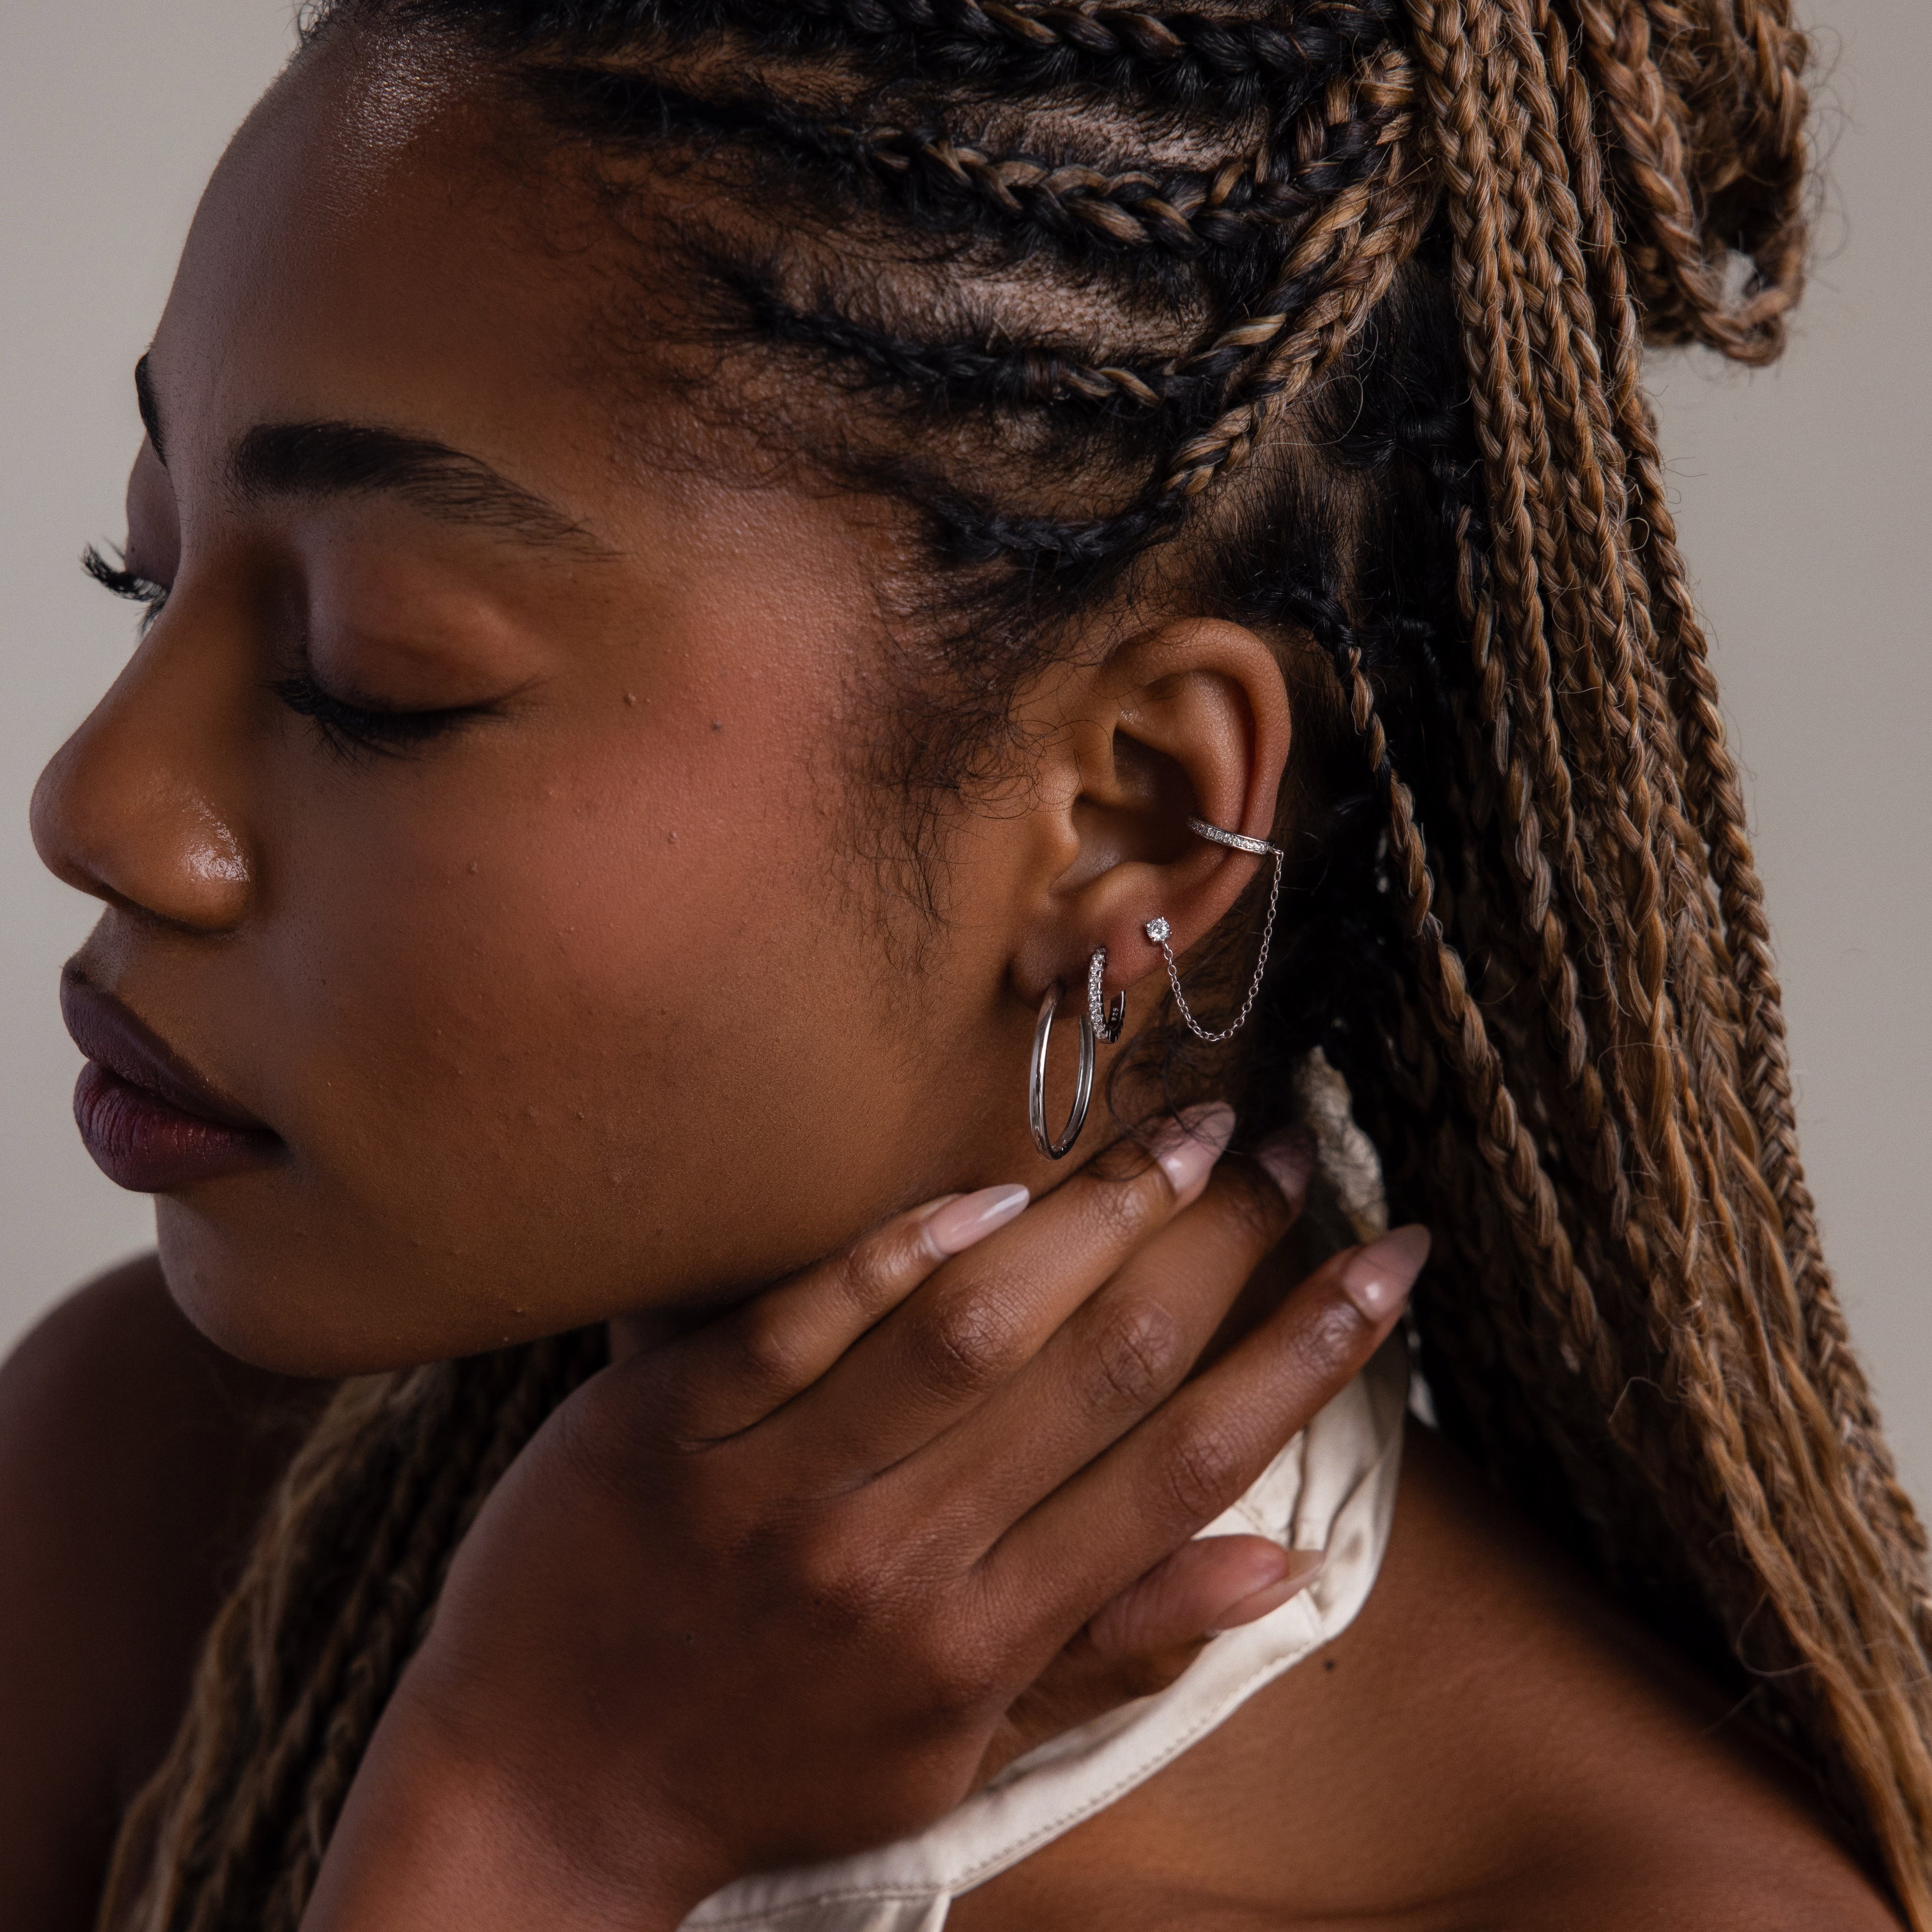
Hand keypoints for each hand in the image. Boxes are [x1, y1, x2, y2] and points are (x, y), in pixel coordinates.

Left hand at [301, 1108, 1426, 1931]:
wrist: (537, 1789)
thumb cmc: (768, 1771)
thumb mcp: (959, 1752)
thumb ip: (1112, 1648)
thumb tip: (1276, 1566)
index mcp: (981, 1640)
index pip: (1182, 1471)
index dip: (1303, 1358)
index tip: (1387, 1266)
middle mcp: (899, 1557)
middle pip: (1098, 1374)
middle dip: (1216, 1250)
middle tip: (1285, 1154)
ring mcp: (778, 1484)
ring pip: (969, 1327)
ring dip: (1090, 1217)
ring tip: (1177, 1137)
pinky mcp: (668, 1423)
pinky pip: (805, 1312)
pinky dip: (901, 1245)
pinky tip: (990, 1188)